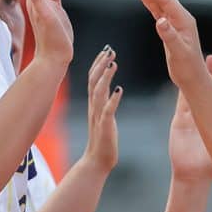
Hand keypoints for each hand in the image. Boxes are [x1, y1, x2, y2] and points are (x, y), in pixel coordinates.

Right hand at [83, 46, 122, 173]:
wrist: (97, 160)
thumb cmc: (103, 139)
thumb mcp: (104, 116)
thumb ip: (106, 103)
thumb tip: (113, 89)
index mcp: (94, 104)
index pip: (93, 79)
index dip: (98, 64)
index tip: (106, 50)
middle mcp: (93, 107)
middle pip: (93, 81)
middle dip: (101, 64)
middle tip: (110, 50)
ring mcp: (98, 116)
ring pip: (98, 93)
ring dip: (105, 77)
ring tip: (113, 64)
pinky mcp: (104, 127)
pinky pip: (108, 111)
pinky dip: (112, 100)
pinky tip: (119, 90)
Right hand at [126, 0, 204, 90]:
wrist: (193, 78)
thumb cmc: (188, 68)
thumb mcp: (179, 53)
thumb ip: (169, 36)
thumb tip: (160, 21)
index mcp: (184, 20)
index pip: (165, 0)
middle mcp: (180, 17)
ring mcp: (174, 21)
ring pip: (158, 0)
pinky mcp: (168, 26)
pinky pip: (156, 8)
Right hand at [169, 56, 211, 183]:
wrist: (192, 174)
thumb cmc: (211, 164)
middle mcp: (204, 116)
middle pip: (206, 90)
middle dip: (208, 74)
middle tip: (210, 58)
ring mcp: (191, 118)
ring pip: (192, 93)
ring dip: (194, 79)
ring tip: (195, 64)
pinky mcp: (179, 122)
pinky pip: (180, 104)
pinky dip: (181, 93)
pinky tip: (180, 79)